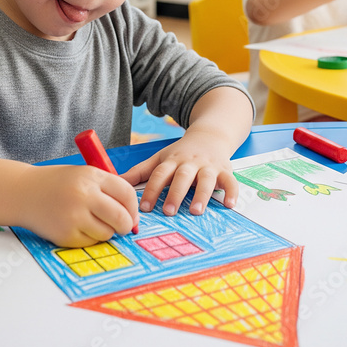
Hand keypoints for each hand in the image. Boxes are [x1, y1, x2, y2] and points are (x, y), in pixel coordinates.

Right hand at [17, 164, 137, 246]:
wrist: (23, 192)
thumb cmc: (57, 184)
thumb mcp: (83, 175)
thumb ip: (107, 190)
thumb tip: (132, 215)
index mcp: (91, 176)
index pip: (126, 193)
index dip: (134, 207)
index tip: (132, 214)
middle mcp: (84, 195)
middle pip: (121, 217)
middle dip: (127, 225)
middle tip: (124, 227)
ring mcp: (74, 216)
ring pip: (107, 233)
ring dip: (106, 232)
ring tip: (93, 223)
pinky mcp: (65, 234)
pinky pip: (90, 242)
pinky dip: (89, 238)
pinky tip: (78, 227)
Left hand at [121, 127, 238, 217]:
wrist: (210, 135)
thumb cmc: (181, 153)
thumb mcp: (160, 158)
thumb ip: (140, 172)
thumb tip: (115, 182)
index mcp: (172, 161)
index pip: (159, 174)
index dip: (151, 190)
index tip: (143, 208)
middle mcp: (190, 163)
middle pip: (182, 177)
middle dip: (175, 194)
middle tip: (168, 211)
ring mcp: (209, 166)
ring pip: (206, 180)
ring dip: (201, 195)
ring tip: (196, 211)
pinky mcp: (226, 170)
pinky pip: (230, 181)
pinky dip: (231, 193)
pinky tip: (229, 205)